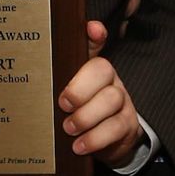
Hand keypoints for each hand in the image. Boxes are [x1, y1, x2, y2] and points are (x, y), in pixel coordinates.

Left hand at [59, 19, 140, 166]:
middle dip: (80, 87)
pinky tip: (80, 146)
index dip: (94, 36)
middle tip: (63, 104)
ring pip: (111, 98)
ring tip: (69, 129)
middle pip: (103, 70)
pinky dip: (96, 137)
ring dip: (86, 116)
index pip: (93, 44)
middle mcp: (110, 79)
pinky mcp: (128, 124)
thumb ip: (56, 79)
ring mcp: (122, 100)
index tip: (93, 30)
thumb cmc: (80, 113)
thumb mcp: (66, 97)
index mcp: (91, 68)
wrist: (106, 142)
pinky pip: (116, 127)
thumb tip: (47, 59)